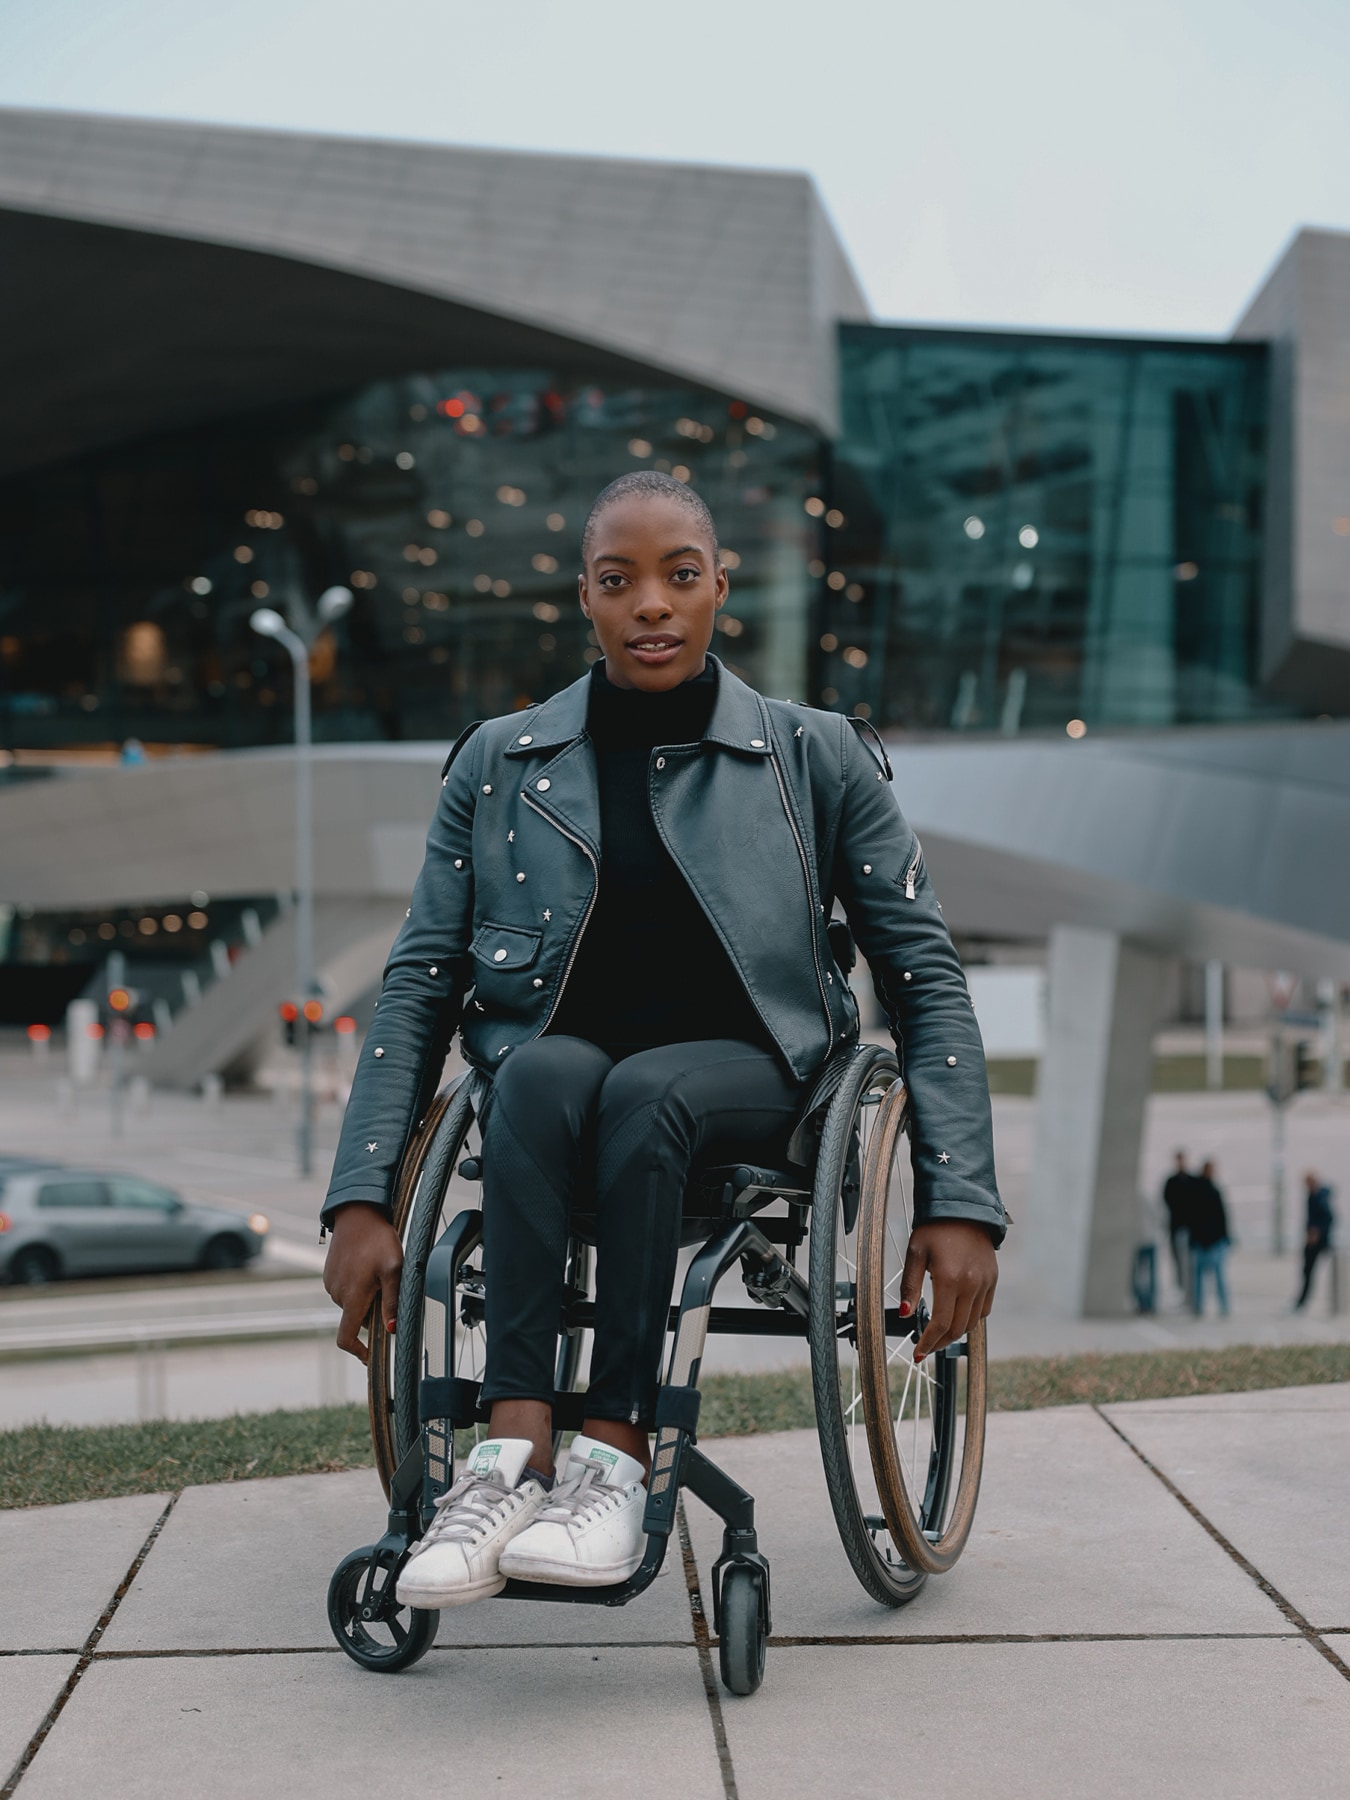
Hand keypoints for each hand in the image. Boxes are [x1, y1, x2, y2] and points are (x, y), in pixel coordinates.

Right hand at [323, 1203, 403, 1363]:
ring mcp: (331, 1283)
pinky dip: (356, 1286)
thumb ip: (393, 1301)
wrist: (357, 1213)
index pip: (346, 1338)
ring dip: (365, 1297)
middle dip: (371, 1312)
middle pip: (355, 1318)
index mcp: (352, 1297)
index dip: (358, 1352)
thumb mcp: (394, 1270)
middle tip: (387, 1288)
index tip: (371, 1356)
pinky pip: (344, 1289)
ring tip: (377, 1272)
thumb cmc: (378, 1240)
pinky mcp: (329, 1274)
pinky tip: (366, 1265)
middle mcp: (337, 1294)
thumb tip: (392, 1328)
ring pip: (351, 1303)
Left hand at [900, 1220, 997, 1362]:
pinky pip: (984, 1310)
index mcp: (950, 1278)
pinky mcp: (993, 1279)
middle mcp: (972, 1284)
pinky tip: (956, 1316)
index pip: (940, 1323)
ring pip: (972, 1323)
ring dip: (954, 1333)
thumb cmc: (935, 1228)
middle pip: (957, 1329)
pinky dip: (970, 1319)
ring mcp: (985, 1283)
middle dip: (939, 1343)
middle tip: (925, 1348)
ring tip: (938, 1335)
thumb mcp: (915, 1253)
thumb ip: (910, 1285)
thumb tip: (906, 1314)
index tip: (917, 1354)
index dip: (928, 1343)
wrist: (964, 1207)